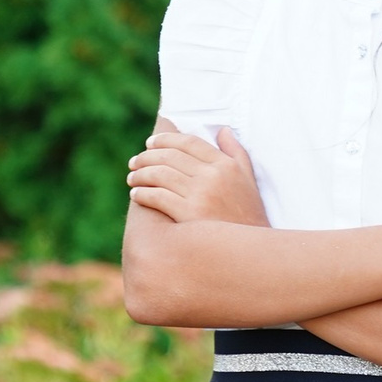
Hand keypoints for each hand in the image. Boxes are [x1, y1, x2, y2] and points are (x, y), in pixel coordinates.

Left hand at [126, 122, 268, 224]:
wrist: (249, 251)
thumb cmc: (248, 215)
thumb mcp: (248, 178)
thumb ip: (236, 151)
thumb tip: (222, 130)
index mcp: (226, 164)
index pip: (189, 142)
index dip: (166, 140)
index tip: (150, 143)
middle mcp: (213, 175)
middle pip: (170, 156)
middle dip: (146, 157)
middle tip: (134, 162)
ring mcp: (200, 194)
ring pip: (160, 174)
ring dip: (140, 174)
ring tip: (132, 177)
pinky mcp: (188, 214)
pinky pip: (157, 197)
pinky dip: (142, 193)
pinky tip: (136, 195)